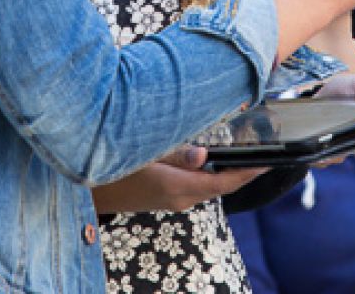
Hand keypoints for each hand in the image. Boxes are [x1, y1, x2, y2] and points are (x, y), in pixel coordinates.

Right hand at [90, 145, 265, 213]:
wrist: (86, 194)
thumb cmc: (112, 169)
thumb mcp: (143, 155)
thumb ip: (176, 154)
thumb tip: (203, 155)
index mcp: (177, 188)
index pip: (222, 183)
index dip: (247, 173)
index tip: (268, 162)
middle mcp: (179, 199)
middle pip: (219, 186)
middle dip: (242, 172)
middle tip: (264, 154)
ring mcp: (172, 200)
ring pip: (208, 186)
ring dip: (227, 174)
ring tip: (245, 156)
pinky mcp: (166, 196)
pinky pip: (196, 186)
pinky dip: (210, 175)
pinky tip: (213, 161)